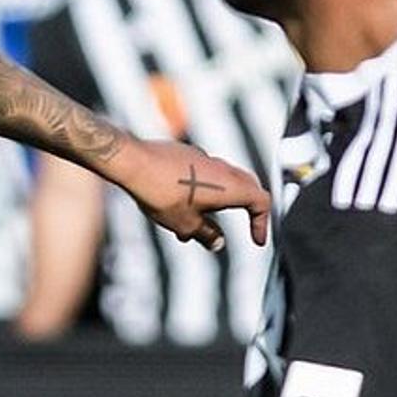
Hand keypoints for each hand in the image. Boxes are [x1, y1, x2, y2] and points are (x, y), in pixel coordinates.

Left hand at [109, 137, 269, 253]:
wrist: (134, 162)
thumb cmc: (161, 193)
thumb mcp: (185, 224)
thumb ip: (206, 234)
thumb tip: (218, 242)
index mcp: (229, 187)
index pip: (261, 202)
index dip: (262, 222)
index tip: (257, 239)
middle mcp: (222, 168)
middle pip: (248, 186)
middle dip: (250, 208)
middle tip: (249, 225)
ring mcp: (205, 158)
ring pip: (224, 180)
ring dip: (222, 202)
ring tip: (201, 225)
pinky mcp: (187, 155)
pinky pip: (206, 173)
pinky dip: (205, 191)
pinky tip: (183, 206)